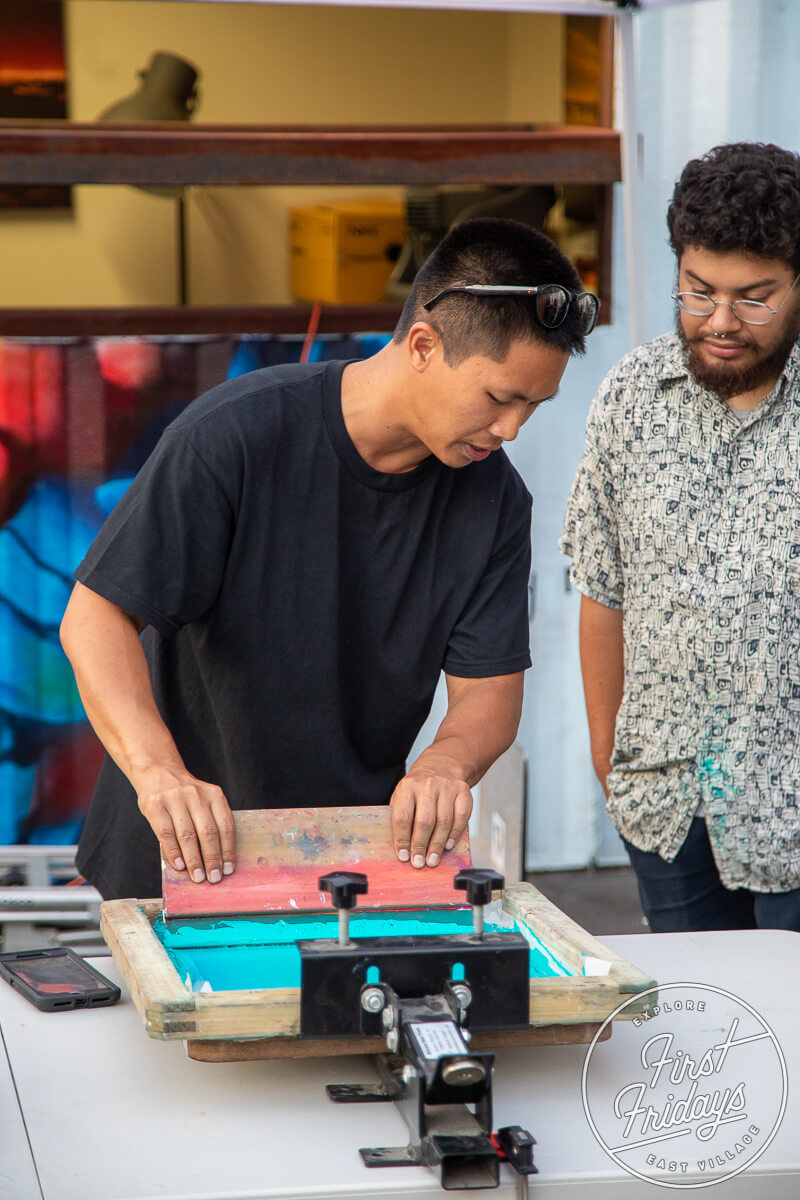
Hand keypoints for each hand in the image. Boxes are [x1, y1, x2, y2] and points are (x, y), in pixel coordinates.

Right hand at [135, 766, 235, 883]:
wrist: (157, 772)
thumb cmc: (185, 795)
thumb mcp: (203, 800)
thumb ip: (209, 822)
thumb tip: (216, 860)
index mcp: (214, 794)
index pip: (226, 825)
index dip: (228, 850)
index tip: (229, 869)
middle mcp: (196, 795)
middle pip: (208, 832)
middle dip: (212, 859)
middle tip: (213, 878)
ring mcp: (174, 799)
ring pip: (187, 835)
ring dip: (194, 860)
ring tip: (197, 876)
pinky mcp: (155, 805)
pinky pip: (166, 834)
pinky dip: (174, 852)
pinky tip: (179, 866)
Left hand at [390, 758, 471, 867]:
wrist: (441, 766)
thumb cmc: (418, 788)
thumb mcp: (403, 796)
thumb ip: (401, 817)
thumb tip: (402, 849)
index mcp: (407, 786)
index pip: (403, 816)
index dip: (402, 839)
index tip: (403, 856)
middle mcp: (427, 784)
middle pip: (425, 821)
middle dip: (421, 845)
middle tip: (419, 862)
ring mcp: (447, 787)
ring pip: (444, 821)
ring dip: (437, 844)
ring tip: (433, 859)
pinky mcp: (463, 791)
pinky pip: (461, 817)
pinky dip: (455, 834)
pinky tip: (448, 845)